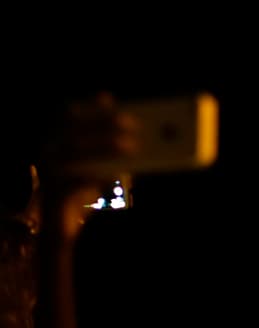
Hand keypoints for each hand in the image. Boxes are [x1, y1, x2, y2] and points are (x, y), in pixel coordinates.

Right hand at [36, 94, 139, 242]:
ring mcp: (49, 172)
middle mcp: (48, 153)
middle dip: (103, 124)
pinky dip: (100, 176)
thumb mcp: (101, 172)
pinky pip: (77, 181)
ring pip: (75, 151)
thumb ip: (114, 157)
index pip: (68, 118)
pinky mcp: (55, 194)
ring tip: (131, 146)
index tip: (109, 99)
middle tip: (131, 123)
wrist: (60, 229)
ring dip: (105, 146)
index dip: (88, 108)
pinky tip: (118, 175)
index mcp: (56, 143)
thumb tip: (141, 143)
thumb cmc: (84, 195)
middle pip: (75, 131)